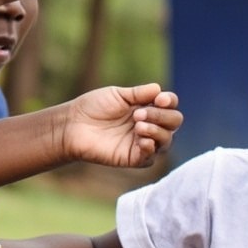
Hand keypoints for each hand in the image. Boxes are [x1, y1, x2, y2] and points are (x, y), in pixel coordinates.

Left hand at [61, 84, 181, 167]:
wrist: (73, 124)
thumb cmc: (93, 107)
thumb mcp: (118, 95)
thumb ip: (139, 94)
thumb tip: (159, 89)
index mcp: (147, 107)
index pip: (170, 105)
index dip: (169, 101)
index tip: (159, 99)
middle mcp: (149, 125)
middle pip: (174, 122)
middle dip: (162, 116)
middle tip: (138, 114)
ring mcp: (142, 142)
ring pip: (167, 140)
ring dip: (157, 131)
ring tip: (138, 125)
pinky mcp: (133, 158)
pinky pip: (151, 157)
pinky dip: (150, 148)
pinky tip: (141, 140)